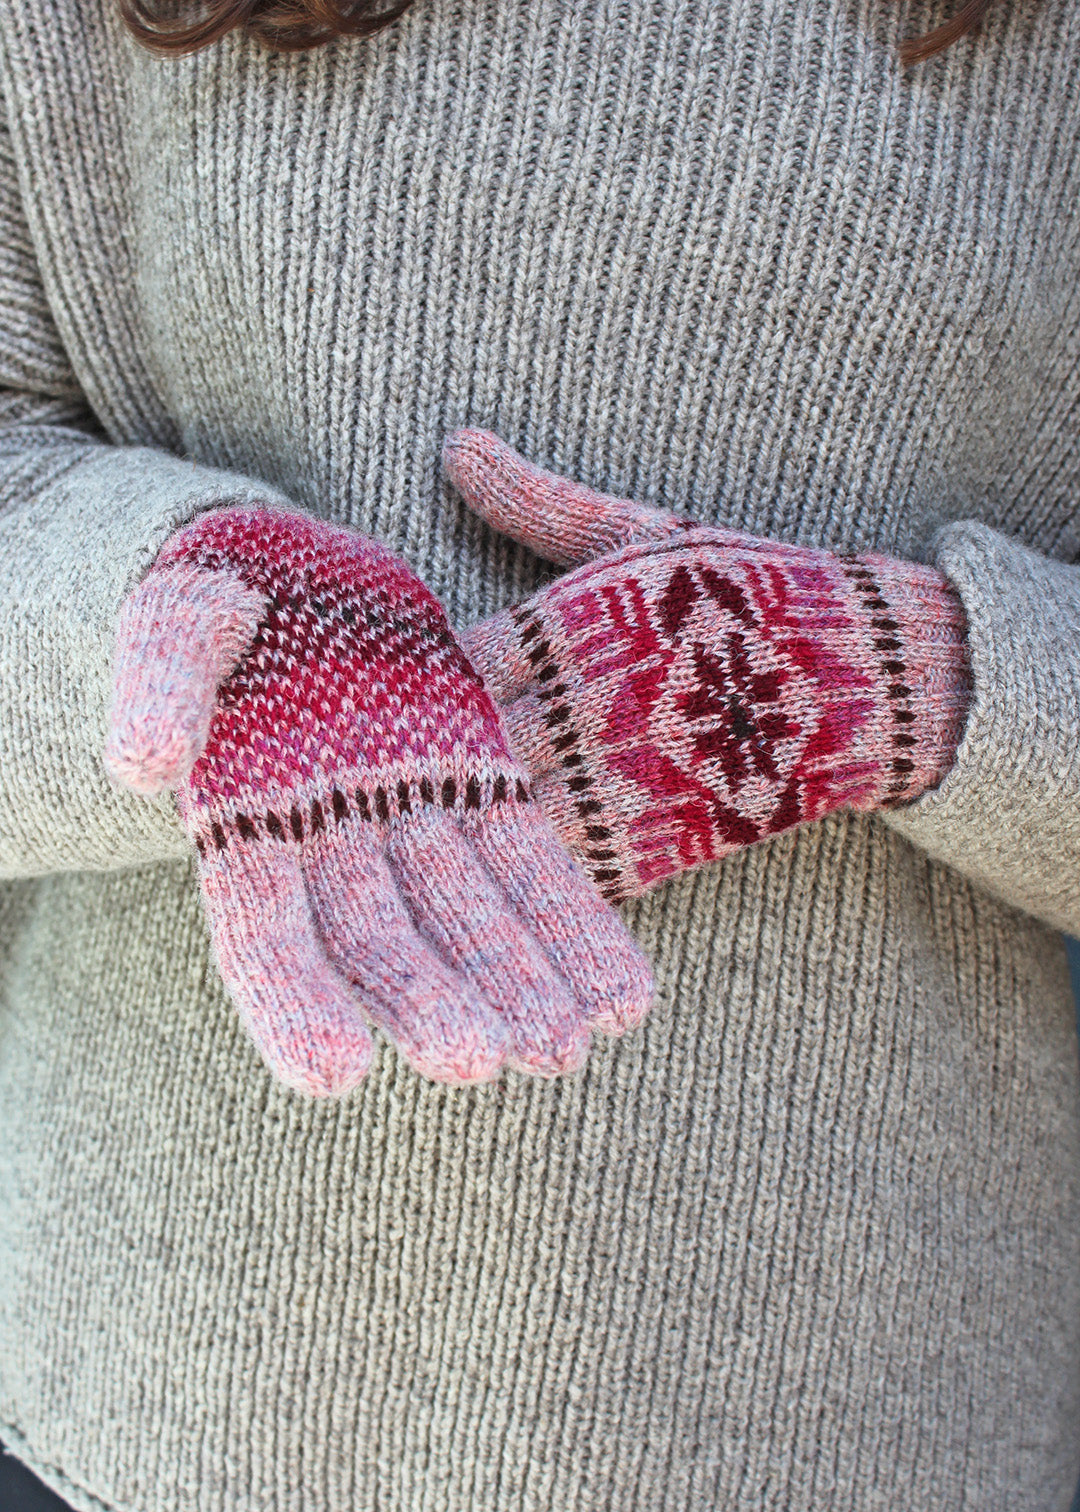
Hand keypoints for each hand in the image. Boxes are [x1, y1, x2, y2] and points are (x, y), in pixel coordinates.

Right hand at [105, 503, 650, 1094]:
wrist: (292, 570)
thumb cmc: (218, 595)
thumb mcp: (176, 617)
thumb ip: (162, 686)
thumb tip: (137, 764)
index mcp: (245, 824)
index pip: (261, 931)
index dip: (293, 998)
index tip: (332, 1074)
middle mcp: (333, 846)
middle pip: (381, 939)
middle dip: (428, 998)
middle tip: (479, 1061)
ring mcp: (412, 820)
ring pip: (468, 916)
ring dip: (516, 983)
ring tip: (567, 1048)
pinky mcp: (479, 783)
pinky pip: (529, 863)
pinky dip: (572, 926)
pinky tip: (622, 996)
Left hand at [444, 430, 971, 901]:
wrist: (868, 676)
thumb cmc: (747, 594)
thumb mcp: (643, 534)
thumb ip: (541, 501)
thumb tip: (456, 444)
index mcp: (561, 630)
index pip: (442, 662)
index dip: (413, 674)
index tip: (396, 677)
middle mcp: (572, 711)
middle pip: (453, 746)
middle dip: (422, 750)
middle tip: (394, 755)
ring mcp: (606, 787)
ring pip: (491, 814)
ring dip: (464, 810)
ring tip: (436, 809)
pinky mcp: (644, 847)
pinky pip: (552, 869)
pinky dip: (521, 865)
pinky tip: (501, 857)